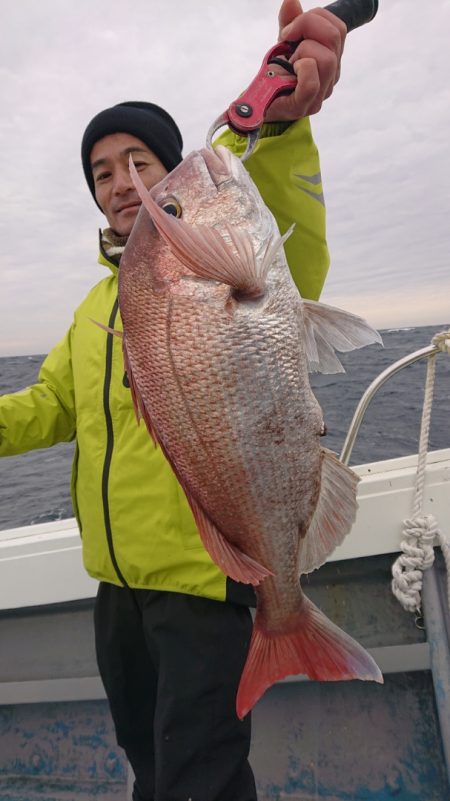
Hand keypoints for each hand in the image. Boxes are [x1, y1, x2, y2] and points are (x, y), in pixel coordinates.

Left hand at [265, 0, 346, 121]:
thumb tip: (291, 0)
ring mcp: (321, 92)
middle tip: (287, 39)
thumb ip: (291, 22)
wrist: (259, 105)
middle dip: (307, 26)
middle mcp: (331, 76)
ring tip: (289, 61)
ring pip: (327, 58)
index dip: (315, 17)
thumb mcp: (284, 44)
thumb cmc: (275, 76)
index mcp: (332, 57)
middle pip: (335, 36)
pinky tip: (291, 72)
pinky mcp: (304, 105)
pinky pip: (311, 82)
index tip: (291, 29)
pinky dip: (300, 70)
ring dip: (302, 51)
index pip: (339, 27)